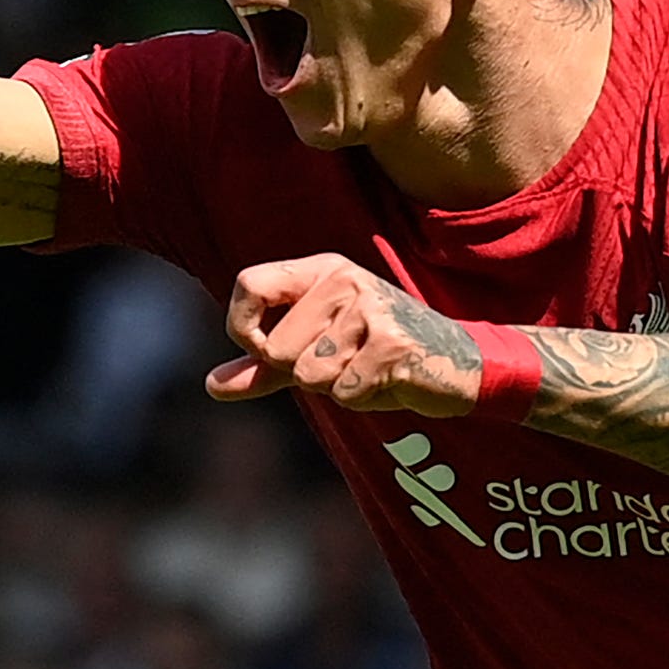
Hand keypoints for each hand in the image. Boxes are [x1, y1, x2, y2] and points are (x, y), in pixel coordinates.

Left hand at [207, 253, 483, 415]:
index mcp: (320, 269)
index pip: (248, 285)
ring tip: (368, 369)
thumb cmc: (376, 354)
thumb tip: (211, 386)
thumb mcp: (314, 353)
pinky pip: (344, 392)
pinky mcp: (394, 343)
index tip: (265, 351)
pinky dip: (363, 399)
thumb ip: (262, 367)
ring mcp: (371, 307)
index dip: (243, 329)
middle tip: (346, 361)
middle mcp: (343, 278)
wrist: (457, 364)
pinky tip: (388, 380)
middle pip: (277, 349)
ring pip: (310, 374)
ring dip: (336, 387)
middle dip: (304, 374)